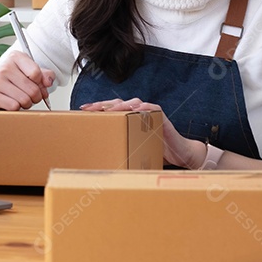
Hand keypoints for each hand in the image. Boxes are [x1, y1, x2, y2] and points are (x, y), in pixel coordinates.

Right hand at [0, 50, 54, 110]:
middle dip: (36, 97)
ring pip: (24, 100)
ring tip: (22, 100)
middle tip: (32, 97)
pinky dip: (17, 108)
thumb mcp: (30, 73)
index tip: (37, 85)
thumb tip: (48, 81)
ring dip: (27, 104)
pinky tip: (12, 103)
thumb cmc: (14, 81)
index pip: (36, 73)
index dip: (41, 83)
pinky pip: (14, 107)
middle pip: (32, 89)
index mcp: (16, 57)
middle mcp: (4, 67)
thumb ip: (45, 75)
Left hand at [78, 98, 205, 169]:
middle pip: (118, 103)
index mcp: (130, 119)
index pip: (111, 109)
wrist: (180, 154)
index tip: (82, 110)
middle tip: (89, 108)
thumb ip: (120, 147)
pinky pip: (151, 109)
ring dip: (120, 105)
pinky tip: (135, 109)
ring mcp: (150, 113)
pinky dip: (143, 108)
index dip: (97, 108)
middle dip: (102, 104)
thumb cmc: (156, 151)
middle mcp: (138, 113)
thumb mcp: (133, 149)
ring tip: (108, 110)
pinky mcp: (161, 117)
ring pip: (132, 103)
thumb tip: (98, 159)